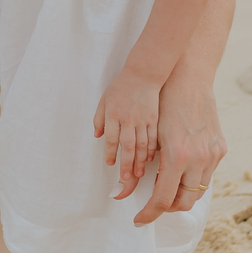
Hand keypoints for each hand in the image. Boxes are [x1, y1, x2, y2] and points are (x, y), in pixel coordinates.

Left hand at [95, 69, 160, 198]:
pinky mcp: (154, 118)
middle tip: (126, 178)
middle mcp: (128, 118)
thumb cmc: (121, 87)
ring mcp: (142, 119)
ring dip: (140, 161)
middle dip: (126, 164)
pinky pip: (152, 137)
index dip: (110, 153)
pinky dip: (151, 150)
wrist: (143, 73)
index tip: (110, 164)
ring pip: (141, 144)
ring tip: (138, 174)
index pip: (111, 138)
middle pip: (127, 145)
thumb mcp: (104, 100)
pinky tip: (150, 159)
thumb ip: (99, 118)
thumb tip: (97, 136)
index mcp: (113, 114)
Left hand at [132, 68, 226, 227]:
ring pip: (198, 191)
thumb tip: (123, 190)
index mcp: (177, 155)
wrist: (189, 77)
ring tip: (164, 186)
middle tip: (151, 204)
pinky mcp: (221, 148)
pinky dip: (193, 179)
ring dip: (181, 195)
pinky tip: (180, 171)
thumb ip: (139, 165)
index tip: (138, 219)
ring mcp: (213, 154)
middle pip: (184, 203)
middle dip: (166, 208)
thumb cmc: (163, 102)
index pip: (163, 200)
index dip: (149, 213)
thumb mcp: (149, 135)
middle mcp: (199, 159)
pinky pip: (207, 174)